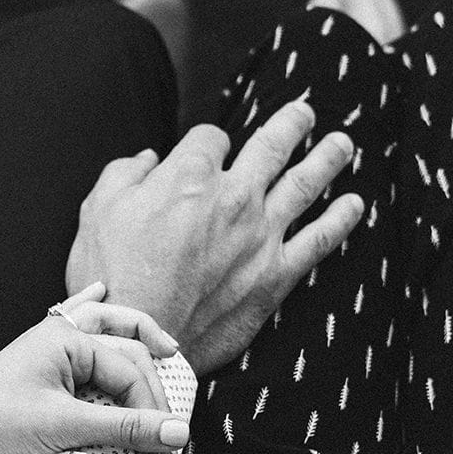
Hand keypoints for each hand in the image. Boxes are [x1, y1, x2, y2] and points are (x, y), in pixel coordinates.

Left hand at [0, 286, 189, 453]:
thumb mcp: (65, 426)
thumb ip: (126, 429)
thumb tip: (181, 434)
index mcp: (65, 337)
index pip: (130, 369)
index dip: (152, 411)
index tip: (163, 453)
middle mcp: (58, 335)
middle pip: (126, 350)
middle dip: (152, 387)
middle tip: (172, 426)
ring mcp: (46, 348)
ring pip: (104, 330)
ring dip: (134, 338)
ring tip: (164, 346)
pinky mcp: (38, 367)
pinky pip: (73, 329)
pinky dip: (91, 313)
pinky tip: (97, 293)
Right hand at [66, 99, 363, 373]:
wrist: (136, 340)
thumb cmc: (108, 276)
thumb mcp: (96, 211)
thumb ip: (124, 173)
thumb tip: (147, 159)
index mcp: (188, 175)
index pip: (210, 138)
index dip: (205, 143)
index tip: (203, 153)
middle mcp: (233, 197)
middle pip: (272, 146)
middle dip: (291, 124)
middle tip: (305, 113)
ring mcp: (260, 236)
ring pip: (306, 184)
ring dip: (327, 159)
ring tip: (342, 143)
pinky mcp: (275, 276)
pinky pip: (319, 240)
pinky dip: (341, 220)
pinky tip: (355, 204)